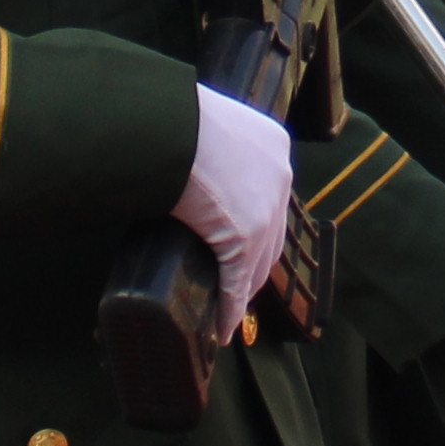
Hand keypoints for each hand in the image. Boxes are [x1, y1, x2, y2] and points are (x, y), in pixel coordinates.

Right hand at [173, 86, 297, 332]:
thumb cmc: (169, 118)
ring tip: (229, 313)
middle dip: (254, 266)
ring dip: (243, 292)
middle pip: (271, 235)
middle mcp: (279, 176)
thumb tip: (182, 161)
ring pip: (258, 264)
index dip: (258, 226)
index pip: (269, 197)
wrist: (164, 123)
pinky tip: (222, 328)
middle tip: (237, 286)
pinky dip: (230, 309)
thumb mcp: (202, 125)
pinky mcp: (245, 235)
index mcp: (272, 144)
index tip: (243, 243)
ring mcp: (266, 208)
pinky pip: (237, 282)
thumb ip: (207, 147)